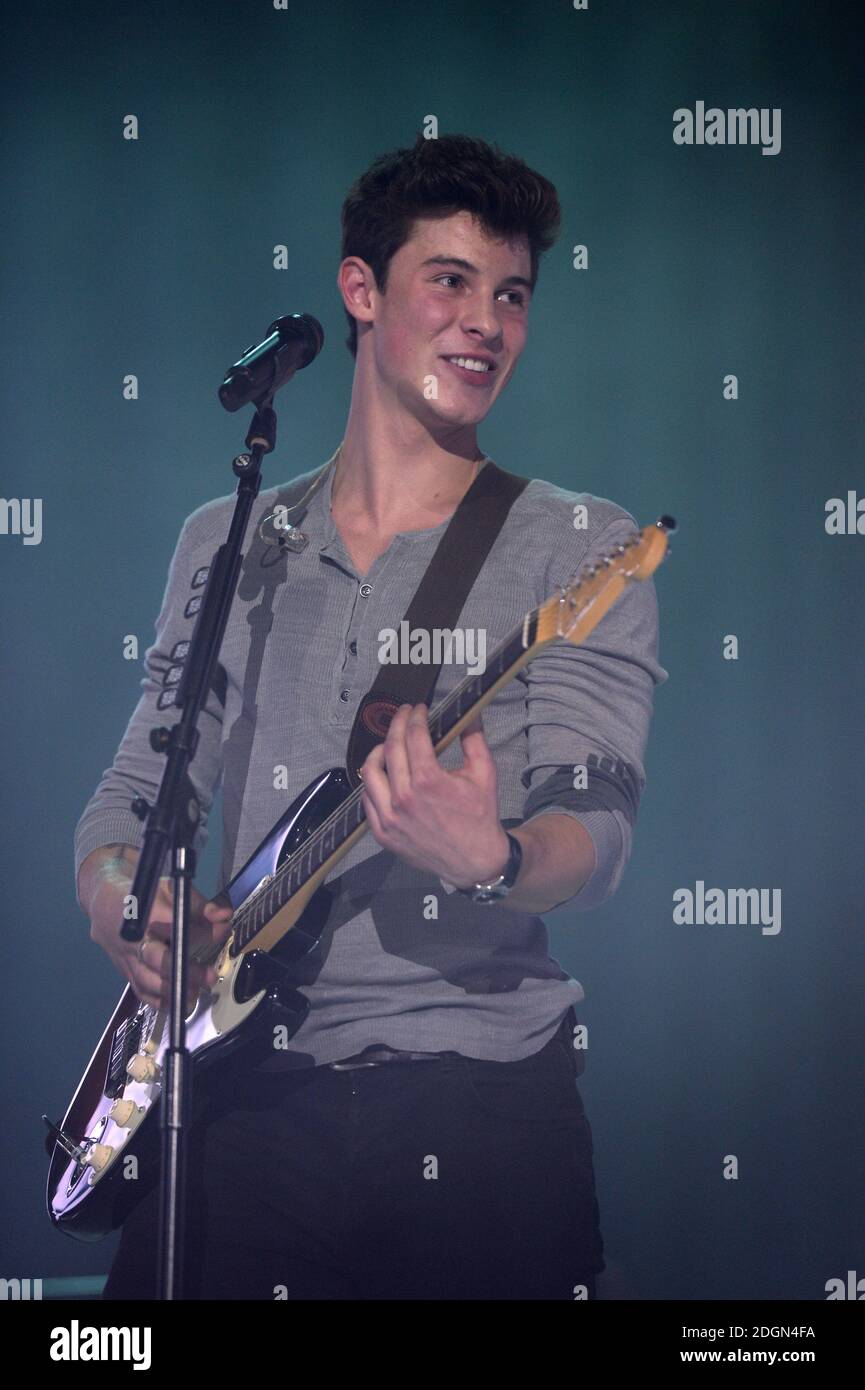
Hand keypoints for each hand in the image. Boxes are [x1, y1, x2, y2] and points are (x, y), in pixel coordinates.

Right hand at [88, 855, 232, 1012]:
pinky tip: (177, 1002)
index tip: (223, 930)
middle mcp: (132, 938)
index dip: (202, 931)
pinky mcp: (124, 970)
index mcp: (144, 913)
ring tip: (196, 993)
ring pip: (147, 980)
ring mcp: (125, 957)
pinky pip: (140, 990)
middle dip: (186, 970)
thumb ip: (199, 905)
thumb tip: (224, 915)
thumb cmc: (143, 893)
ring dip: (173, 990)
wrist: (103, 899)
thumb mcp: (172, 889)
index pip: (175, 925)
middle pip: (158, 959)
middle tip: (211, 976)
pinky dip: (158, 1000)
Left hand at [359, 703, 510, 887]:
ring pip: (370, 772)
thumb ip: (474, 739)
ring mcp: (390, 818)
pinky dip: (373, 782)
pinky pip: (367, 799)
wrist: (475, 861)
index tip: (419, 709)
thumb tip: (470, 712)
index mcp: (429, 782)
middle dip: (397, 724)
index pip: (414, 736)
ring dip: (379, 751)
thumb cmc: (480, 816)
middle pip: (391, 748)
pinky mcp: (382, 834)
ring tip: (390, 743)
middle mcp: (404, 799)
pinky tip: (385, 774)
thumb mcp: (484, 774)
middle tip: (405, 715)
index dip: (416, 717)